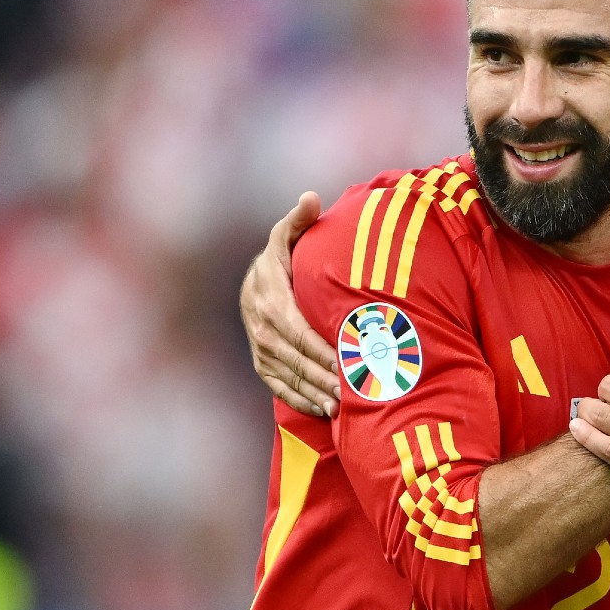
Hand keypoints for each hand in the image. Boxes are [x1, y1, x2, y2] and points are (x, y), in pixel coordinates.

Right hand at [242, 191, 341, 416]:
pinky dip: (301, 400)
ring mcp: (260, 349)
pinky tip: (325, 411)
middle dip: (325, 377)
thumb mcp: (287, 236)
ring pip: (290, 376)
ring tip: (344, 407)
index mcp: (270, 299)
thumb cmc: (283, 257)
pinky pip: (279, 387)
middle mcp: (261, 328)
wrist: (254, 282)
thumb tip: (310, 198)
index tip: (348, 362)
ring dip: (316, 393)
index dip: (322, 349)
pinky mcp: (262, 364)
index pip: (298, 330)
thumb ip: (299, 221)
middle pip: (297, 359)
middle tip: (355, 392)